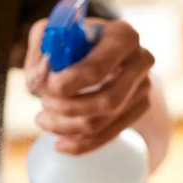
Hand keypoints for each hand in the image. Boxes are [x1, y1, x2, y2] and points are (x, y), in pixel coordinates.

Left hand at [25, 18, 154, 153]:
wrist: (91, 52)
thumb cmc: (67, 44)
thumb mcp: (48, 39)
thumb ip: (39, 56)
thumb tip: (40, 80)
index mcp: (121, 37)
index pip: (95, 71)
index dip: (65, 86)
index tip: (43, 88)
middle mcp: (140, 61)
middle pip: (106, 102)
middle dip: (65, 109)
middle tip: (43, 104)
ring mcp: (143, 87)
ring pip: (102, 122)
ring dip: (64, 127)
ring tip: (43, 119)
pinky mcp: (138, 108)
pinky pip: (108, 136)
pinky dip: (79, 144)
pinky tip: (60, 143)